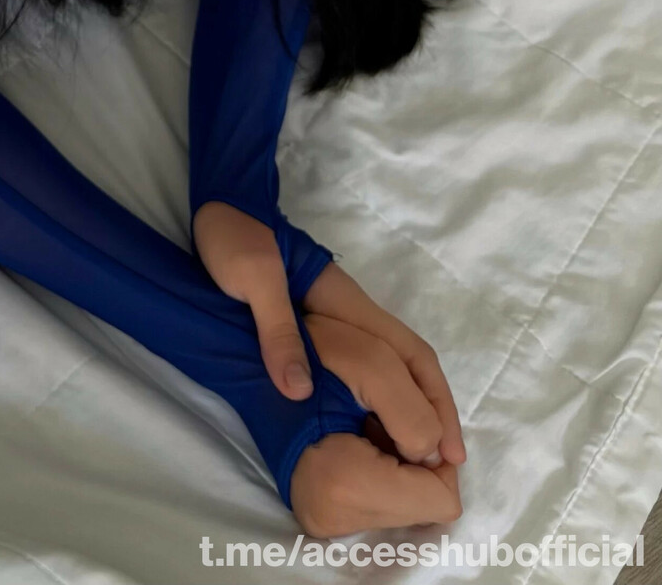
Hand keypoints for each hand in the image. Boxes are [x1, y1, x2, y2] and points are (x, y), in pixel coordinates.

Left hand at [191, 204, 467, 534]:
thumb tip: (301, 392)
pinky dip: (381, 396)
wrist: (222, 205)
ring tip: (418, 457)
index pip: (408, 354)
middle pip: (412, 363)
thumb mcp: (253, 279)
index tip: (446, 447)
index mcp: (346, 304)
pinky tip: (374, 423)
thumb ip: (278, 330)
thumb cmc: (238, 239)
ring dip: (413, 406)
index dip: (433, 399)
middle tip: (447, 464)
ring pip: (392, 365)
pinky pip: (364, 365)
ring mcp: (338, 316)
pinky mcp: (317, 322)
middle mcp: (353, 312)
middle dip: (435, 410)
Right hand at [289, 312, 463, 537]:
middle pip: (426, 504)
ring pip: (406, 503)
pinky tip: (360, 434)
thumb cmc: (308, 353)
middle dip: (418, 454)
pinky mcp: (323, 517)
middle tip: (386, 413)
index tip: (413, 414)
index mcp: (345, 485)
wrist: (251, 364)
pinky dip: (383, 467)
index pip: (441, 498)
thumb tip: (438, 456)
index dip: (438, 450)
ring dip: (401, 459)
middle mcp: (334, 521)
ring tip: (369, 421)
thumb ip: (420, 413)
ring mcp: (326, 523)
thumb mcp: (371, 362)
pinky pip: (382, 502)